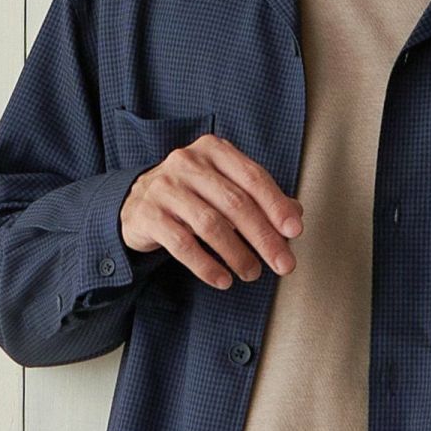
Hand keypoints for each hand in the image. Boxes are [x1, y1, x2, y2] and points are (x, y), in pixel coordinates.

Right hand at [120, 133, 303, 290]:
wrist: (135, 202)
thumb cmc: (192, 195)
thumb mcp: (224, 188)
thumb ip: (259, 198)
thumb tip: (295, 216)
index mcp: (213, 149)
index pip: (253, 177)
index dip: (277, 205)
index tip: (295, 231)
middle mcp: (187, 163)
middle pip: (235, 203)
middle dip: (264, 237)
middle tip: (283, 264)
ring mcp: (164, 187)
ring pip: (210, 224)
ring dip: (237, 254)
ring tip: (252, 273)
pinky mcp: (147, 214)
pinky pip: (182, 244)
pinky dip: (206, 265)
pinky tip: (222, 280)